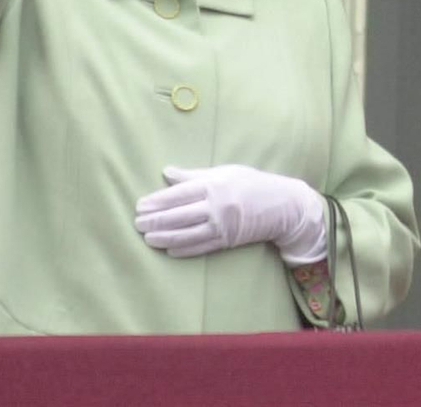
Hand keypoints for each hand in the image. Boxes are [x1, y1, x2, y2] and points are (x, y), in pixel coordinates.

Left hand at [134, 164, 327, 263]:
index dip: (157, 201)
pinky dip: (182, 249)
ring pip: (185, 235)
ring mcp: (221, 226)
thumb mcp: (225, 171)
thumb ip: (194, 175)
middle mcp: (216, 206)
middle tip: (137, 224)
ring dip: (163, 237)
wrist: (283, 205)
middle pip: (178, 216)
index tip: (140, 205)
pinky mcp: (227, 241)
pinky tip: (168, 249)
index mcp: (214, 185)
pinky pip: (200, 247)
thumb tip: (166, 172)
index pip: (178, 194)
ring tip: (147, 238)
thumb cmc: (252, 183)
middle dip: (155, 221)